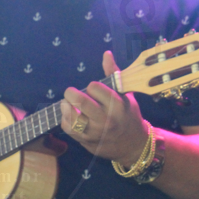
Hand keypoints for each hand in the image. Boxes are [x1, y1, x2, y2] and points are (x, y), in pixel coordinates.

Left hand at [60, 51, 148, 166]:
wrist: (133, 144)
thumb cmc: (128, 115)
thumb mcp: (125, 95)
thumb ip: (113, 74)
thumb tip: (106, 54)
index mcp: (116, 105)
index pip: (94, 87)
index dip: (92, 86)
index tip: (94, 89)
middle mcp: (106, 119)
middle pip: (80, 101)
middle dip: (71, 93)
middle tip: (71, 93)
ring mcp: (95, 132)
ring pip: (71, 117)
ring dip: (65, 106)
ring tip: (68, 103)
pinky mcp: (86, 141)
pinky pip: (68, 128)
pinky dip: (65, 119)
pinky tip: (70, 115)